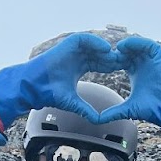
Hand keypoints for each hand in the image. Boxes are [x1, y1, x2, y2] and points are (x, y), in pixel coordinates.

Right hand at [0, 32, 120, 128]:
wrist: (34, 87)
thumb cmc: (50, 94)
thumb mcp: (73, 102)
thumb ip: (86, 110)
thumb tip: (99, 121)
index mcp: (79, 68)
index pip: (99, 65)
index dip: (111, 68)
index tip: (124, 71)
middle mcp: (77, 57)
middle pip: (99, 54)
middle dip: (111, 58)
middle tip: (125, 62)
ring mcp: (72, 50)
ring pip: (94, 46)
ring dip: (105, 50)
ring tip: (116, 56)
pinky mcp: (67, 45)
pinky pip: (85, 39)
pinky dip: (95, 42)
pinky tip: (105, 49)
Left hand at [98, 35, 160, 160]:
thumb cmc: (152, 109)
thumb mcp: (128, 109)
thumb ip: (113, 112)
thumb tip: (97, 120)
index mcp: (134, 72)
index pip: (119, 61)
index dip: (109, 62)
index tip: (97, 64)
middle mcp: (142, 63)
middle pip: (126, 51)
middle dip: (115, 53)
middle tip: (104, 55)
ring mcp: (151, 59)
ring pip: (135, 46)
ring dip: (124, 46)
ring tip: (114, 50)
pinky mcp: (160, 56)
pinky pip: (147, 44)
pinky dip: (136, 43)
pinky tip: (124, 47)